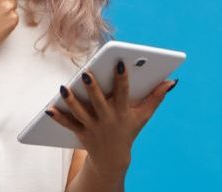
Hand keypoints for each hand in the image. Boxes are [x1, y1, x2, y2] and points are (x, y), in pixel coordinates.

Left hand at [46, 61, 177, 174]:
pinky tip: (49, 108)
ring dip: (72, 101)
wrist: (113, 158)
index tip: (119, 63)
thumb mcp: (144, 115)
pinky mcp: (81, 132)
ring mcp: (93, 127)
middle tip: (86, 72)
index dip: (122, 78)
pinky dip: (58, 117)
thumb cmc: (129, 129)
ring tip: (64, 87)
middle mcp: (108, 119)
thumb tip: (172, 81)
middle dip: (93, 88)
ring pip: (81, 112)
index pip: (124, 93)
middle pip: (99, 102)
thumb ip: (156, 97)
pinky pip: (68, 124)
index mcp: (123, 112)